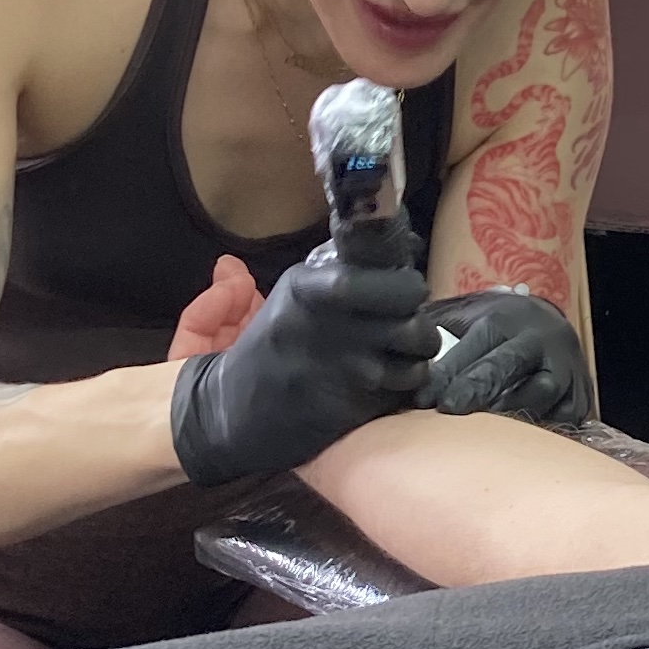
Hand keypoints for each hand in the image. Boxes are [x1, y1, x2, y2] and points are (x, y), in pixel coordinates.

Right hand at [169, 237, 434, 487]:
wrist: (228, 413)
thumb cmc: (268, 345)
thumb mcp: (289, 293)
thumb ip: (336, 266)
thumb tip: (391, 235)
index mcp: (304, 290)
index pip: (364, 277)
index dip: (398, 281)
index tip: (404, 287)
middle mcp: (324, 327)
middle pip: (407, 314)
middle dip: (421, 318)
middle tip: (409, 322)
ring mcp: (340, 370)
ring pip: (415, 356)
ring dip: (417, 356)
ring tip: (399, 355)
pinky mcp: (351, 408)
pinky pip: (403, 389)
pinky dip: (404, 385)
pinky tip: (387, 382)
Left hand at [423, 284, 593, 432]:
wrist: (552, 326)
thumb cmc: (494, 325)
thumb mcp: (466, 313)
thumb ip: (433, 325)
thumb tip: (390, 337)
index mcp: (505, 320)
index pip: (475, 346)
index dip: (447, 373)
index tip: (422, 398)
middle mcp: (539, 342)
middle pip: (507, 367)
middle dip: (475, 392)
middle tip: (447, 412)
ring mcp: (565, 371)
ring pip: (539, 395)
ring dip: (506, 416)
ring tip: (477, 436)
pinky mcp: (580, 399)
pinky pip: (563, 419)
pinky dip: (540, 433)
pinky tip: (513, 446)